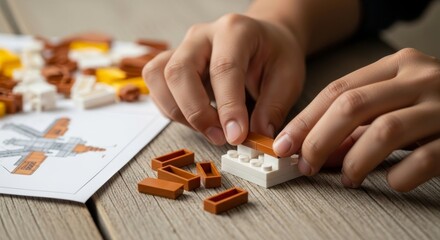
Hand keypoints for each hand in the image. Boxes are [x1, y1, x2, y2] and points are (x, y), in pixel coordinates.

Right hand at [143, 14, 304, 144]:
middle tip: (219, 137)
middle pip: (179, 71)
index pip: (224, 68)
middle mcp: (202, 36)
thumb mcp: (288, 78)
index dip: (228, 107)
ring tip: (208, 129)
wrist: (263, 40)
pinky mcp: (172, 63)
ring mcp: (183, 48)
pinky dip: (171, 110)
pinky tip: (197, 120)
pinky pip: (157, 87)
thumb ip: (273, 108)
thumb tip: (257, 137)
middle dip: (195, 112)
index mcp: (235, 30)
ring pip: (159, 77)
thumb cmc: (274, 55)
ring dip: (178, 112)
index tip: (236, 136)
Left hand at [273, 48, 439, 191]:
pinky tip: (390, 181)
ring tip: (347, 178)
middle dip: (319, 139)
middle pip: (352, 106)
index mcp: (396, 65)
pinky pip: (425, 158)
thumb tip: (317, 150)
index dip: (305, 120)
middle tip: (306, 164)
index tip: (283, 144)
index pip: (337, 90)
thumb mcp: (393, 103)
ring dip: (355, 160)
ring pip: (384, 130)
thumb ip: (357, 124)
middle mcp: (419, 77)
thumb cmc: (434, 106)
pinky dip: (400, 175)